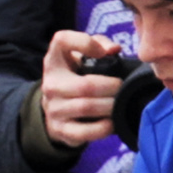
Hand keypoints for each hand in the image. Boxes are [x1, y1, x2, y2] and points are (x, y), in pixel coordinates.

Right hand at [33, 31, 123, 155]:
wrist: (56, 109)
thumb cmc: (76, 77)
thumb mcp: (82, 57)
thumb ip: (100, 45)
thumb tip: (114, 50)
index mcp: (54, 60)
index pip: (61, 40)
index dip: (84, 42)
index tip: (102, 52)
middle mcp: (50, 83)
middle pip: (86, 84)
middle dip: (111, 86)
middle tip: (122, 86)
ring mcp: (53, 108)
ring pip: (87, 107)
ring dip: (110, 105)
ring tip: (119, 102)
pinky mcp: (60, 130)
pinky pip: (84, 132)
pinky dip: (102, 128)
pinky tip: (111, 122)